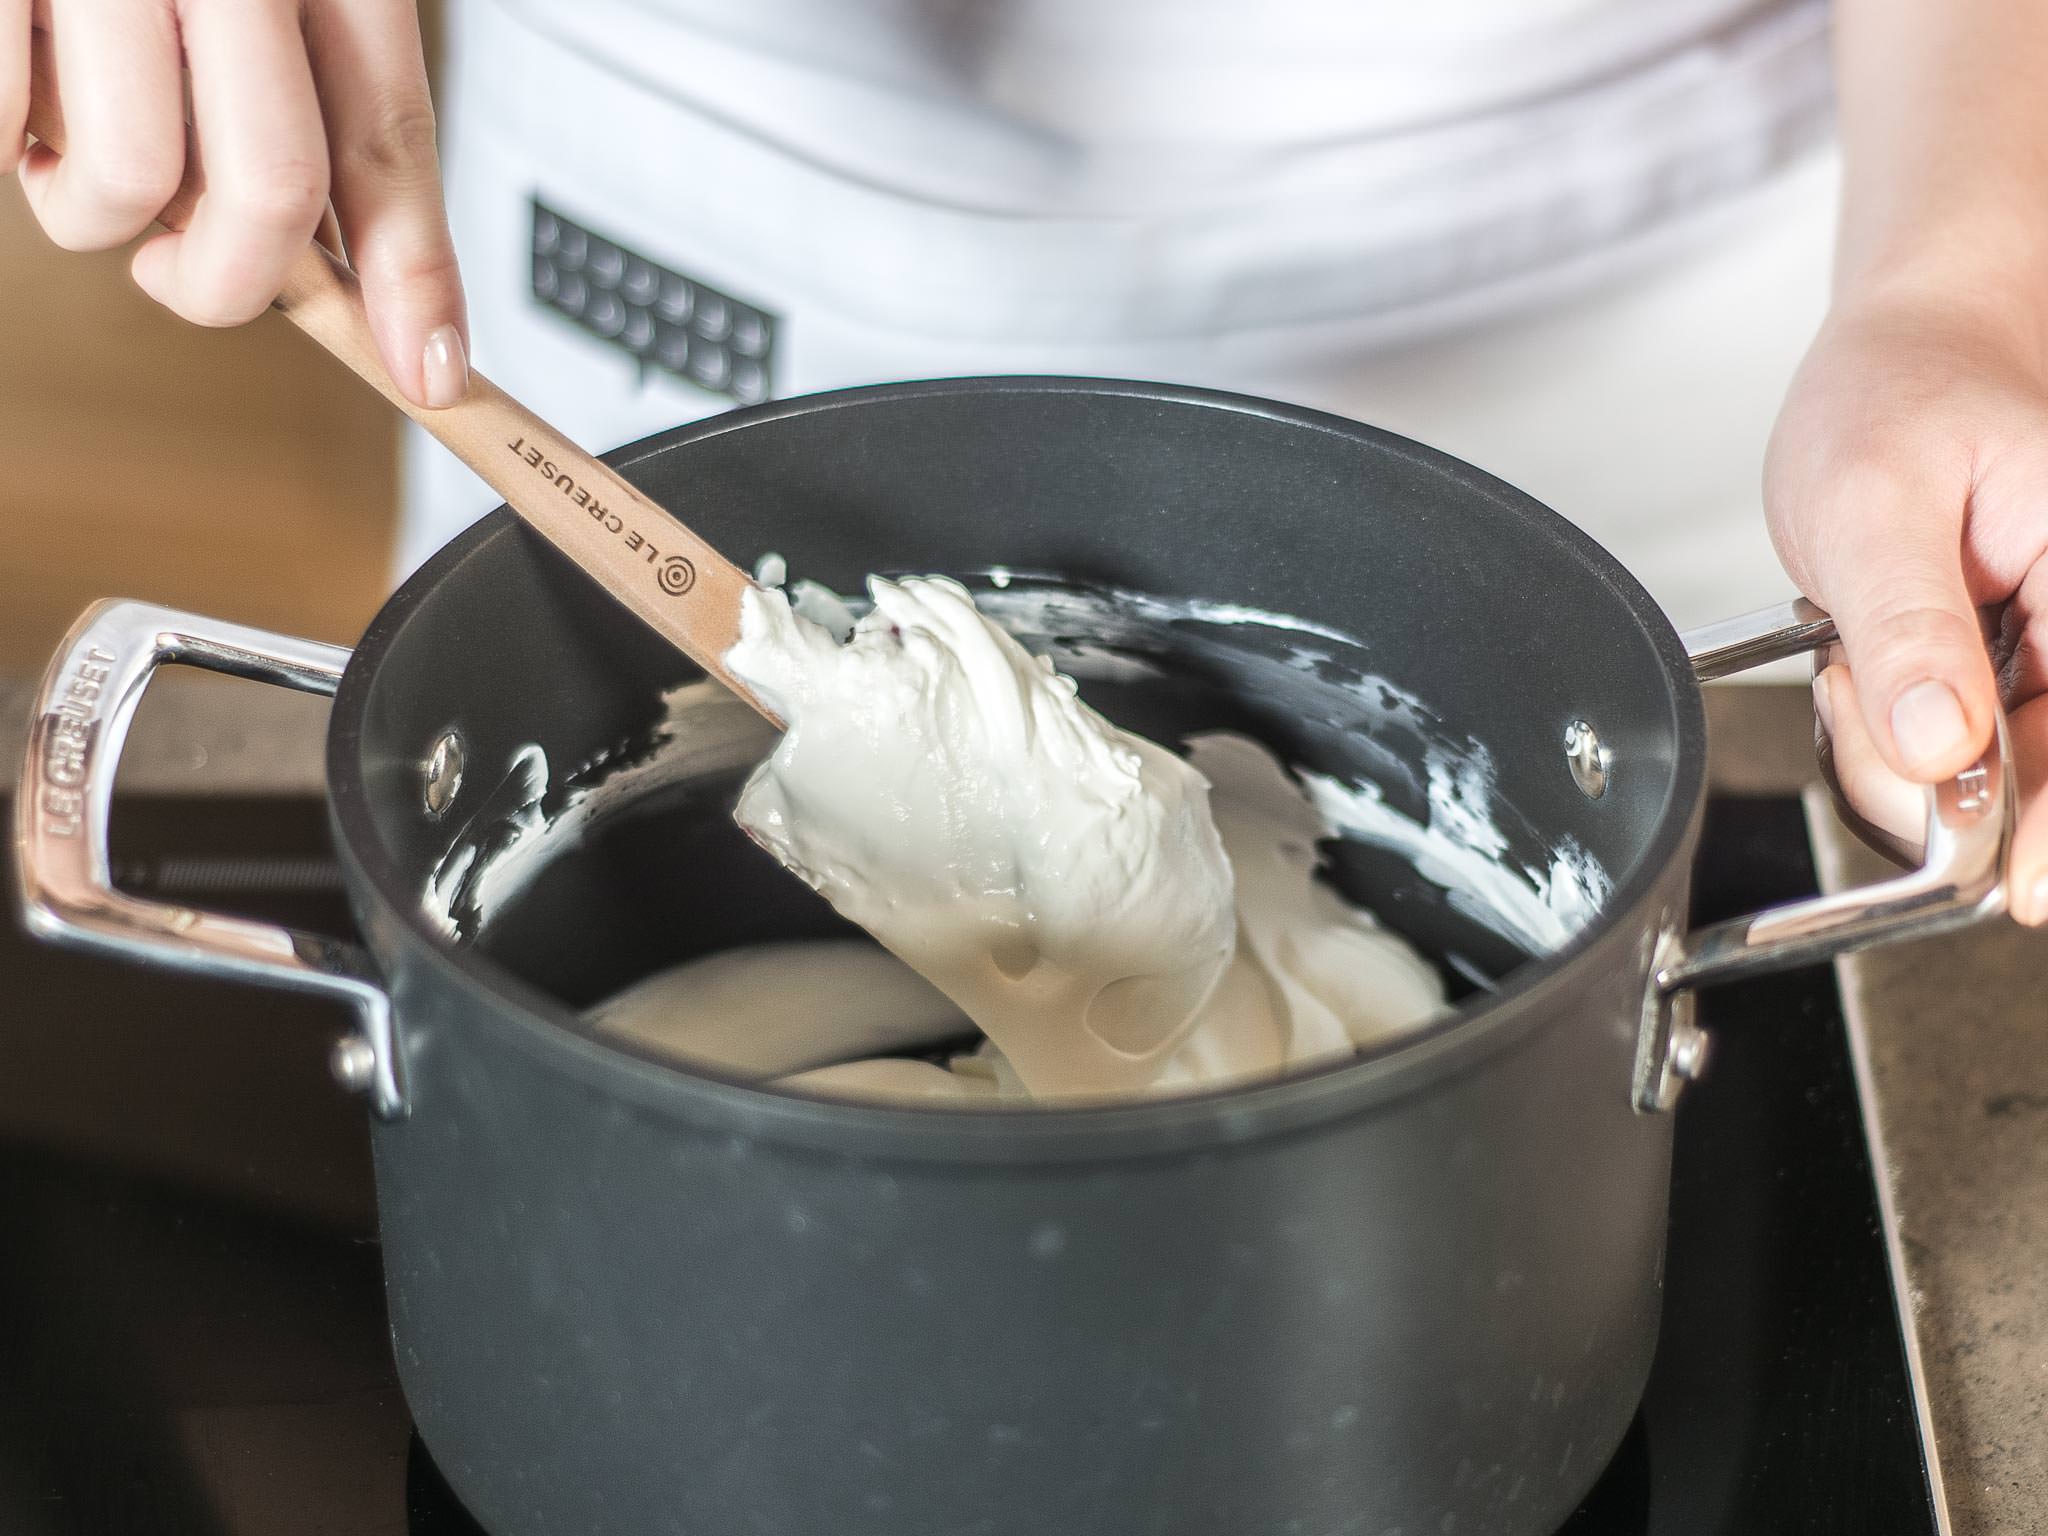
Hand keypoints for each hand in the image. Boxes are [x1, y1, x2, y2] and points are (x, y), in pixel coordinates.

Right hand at [5, 1, 466, 407]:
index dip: (417, 276)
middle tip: (187, 276)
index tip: (432, 372)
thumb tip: (336, 264)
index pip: (389, 136)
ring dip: (96, 209)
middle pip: (274, 191)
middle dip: (233, 283)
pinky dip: (6, 146)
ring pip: (130, 182)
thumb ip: (298, 93)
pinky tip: (16, 85)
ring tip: (70, 139)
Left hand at [1766, 285, 2047, 924]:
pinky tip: (1864, 668)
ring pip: (1989, 786)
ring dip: (1897, 753)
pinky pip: (1952, 762)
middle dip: (1937, 775)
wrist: (1907, 357)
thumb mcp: (1871, 497)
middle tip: (1856, 682)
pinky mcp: (2013, 684)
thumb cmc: (1899, 394)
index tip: (2026, 889)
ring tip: (1855, 650)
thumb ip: (1908, 622)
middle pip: (2044, 778)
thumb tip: (1938, 745)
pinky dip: (1889, 741)